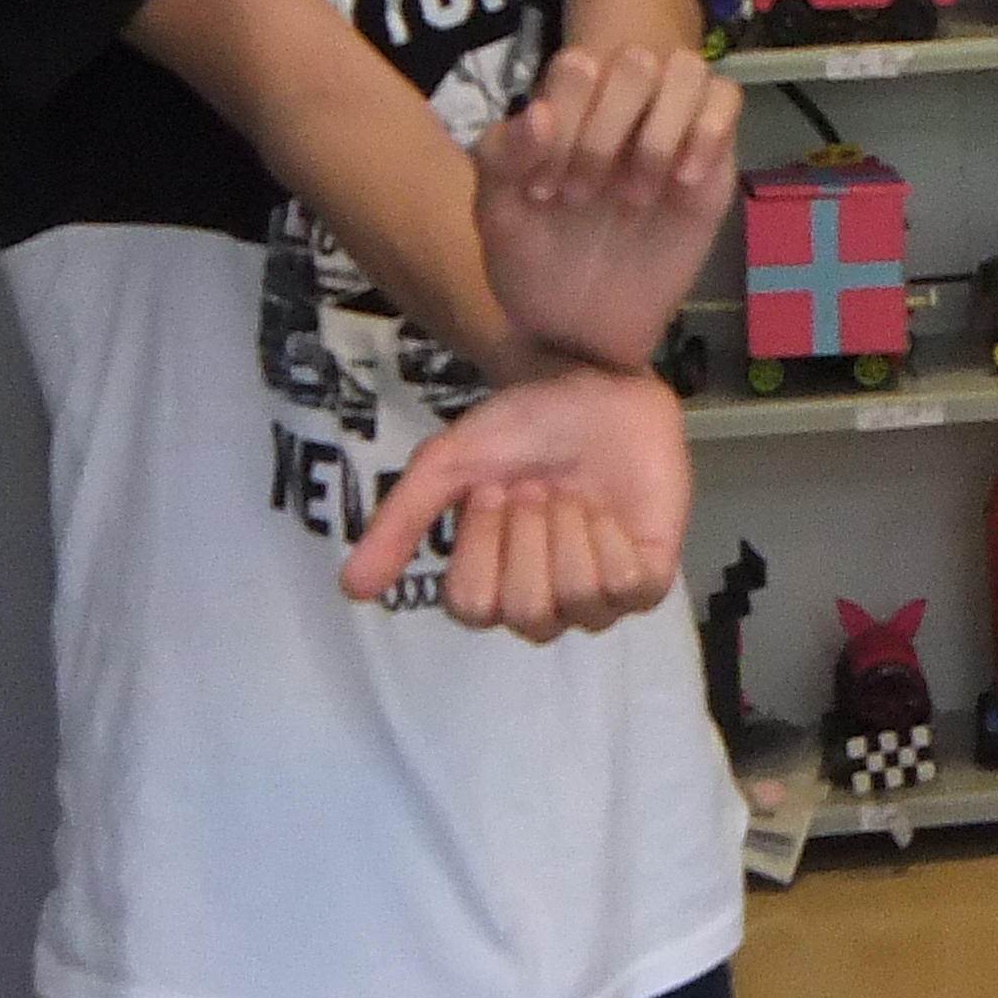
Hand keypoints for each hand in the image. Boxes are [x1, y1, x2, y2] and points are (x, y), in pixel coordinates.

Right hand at [342, 367, 694, 642]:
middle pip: (526, 613)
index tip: (491, 490)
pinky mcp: (647, 578)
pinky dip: (612, 538)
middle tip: (535, 487)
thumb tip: (350, 590)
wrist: (590, 384)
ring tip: (571, 489)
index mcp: (489, 584)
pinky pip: (630, 589)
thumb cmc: (520, 429)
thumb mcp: (446, 465)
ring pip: (579, 603)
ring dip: (569, 530)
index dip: (481, 545)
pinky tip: (607, 508)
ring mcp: (597, 596)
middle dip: (529, 535)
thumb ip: (400, 523)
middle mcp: (541, 603)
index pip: (473, 607)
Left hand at [478, 47, 741, 371]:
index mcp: (566, 110)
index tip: (544, 191)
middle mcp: (619, 110)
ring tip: (635, 196)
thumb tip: (539, 112)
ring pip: (688, 70)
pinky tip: (681, 182)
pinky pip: (727, 104)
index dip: (564, 119)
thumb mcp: (495, 217)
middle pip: (635, 60)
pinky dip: (709, 132)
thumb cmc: (534, 267)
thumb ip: (501, 158)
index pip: (577, 65)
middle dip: (607, 129)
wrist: (580, 330)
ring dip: (660, 129)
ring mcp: (669, 131)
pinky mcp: (711, 162)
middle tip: (584, 196)